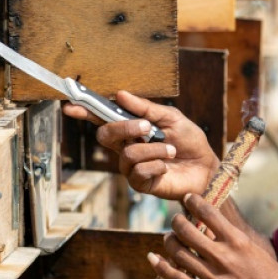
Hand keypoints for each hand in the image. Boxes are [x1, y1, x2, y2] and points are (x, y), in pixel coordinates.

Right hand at [62, 91, 220, 199]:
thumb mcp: (171, 117)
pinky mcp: (140, 183)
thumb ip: (146, 108)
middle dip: (124, 128)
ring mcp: (131, 167)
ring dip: (154, 149)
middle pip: (105, 135)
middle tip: (147, 126)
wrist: (206, 166)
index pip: (103, 119)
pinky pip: (139, 172)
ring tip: (171, 149)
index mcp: (130, 128)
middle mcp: (126, 147)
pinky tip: (167, 166)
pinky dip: (157, 165)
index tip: (71, 106)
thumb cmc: (189, 140)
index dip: (86, 112)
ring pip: (128, 154)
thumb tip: (120, 94)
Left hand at [149, 193, 277, 278]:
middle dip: (177, 220)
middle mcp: (223, 257)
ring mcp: (213, 278)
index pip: (209, 213)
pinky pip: (177, 278)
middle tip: (176, 219)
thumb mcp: (256, 250)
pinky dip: (161, 266)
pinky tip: (153, 258)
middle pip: (187, 230)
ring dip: (169, 240)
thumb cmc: (271, 278)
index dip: (194, 202)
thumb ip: (232, 238)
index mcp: (238, 242)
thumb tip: (212, 221)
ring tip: (170, 237)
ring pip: (178, 252)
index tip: (188, 198)